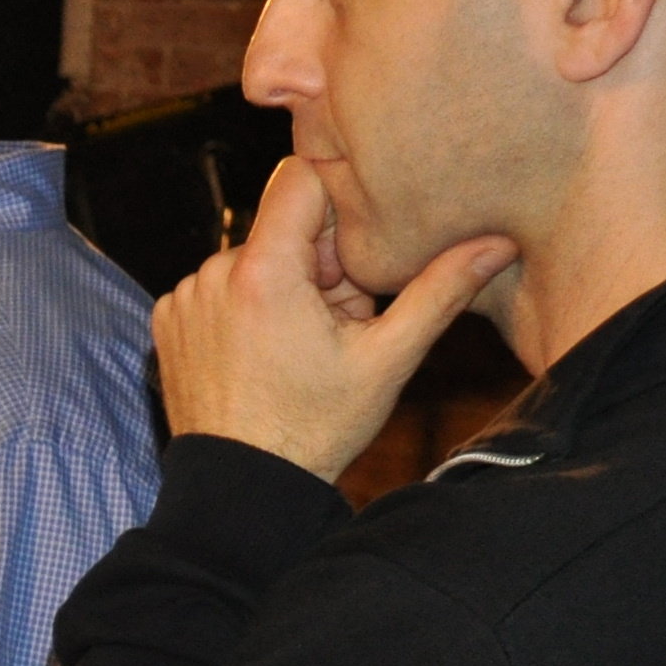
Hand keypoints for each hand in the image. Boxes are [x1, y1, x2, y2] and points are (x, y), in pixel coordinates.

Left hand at [157, 157, 514, 480]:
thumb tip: (498, 244)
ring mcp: (185, 298)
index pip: (298, 178)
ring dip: (279, 287)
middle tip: (334, 322)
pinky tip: (262, 353)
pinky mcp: (168, 319)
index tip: (351, 257)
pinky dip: (243, 308)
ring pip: (250, 259)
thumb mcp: (388, 360)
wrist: (244, 486)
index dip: (335, 208)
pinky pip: (217, 289)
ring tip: (298, 344)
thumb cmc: (316, 429)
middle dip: (314, 263)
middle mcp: (212, 274)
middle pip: (279, 227)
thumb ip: (440, 290)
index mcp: (263, 272)